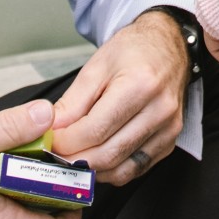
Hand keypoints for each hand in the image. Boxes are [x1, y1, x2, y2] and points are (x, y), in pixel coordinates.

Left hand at [49, 10, 190, 187]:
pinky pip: (135, 170)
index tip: (49, 142)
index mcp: (140, 85)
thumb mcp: (95, 67)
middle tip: (55, 156)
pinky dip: (111, 171)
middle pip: (109, 154)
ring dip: (92, 171)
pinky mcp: (170, 142)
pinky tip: (97, 158)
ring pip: (122, 170)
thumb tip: (50, 132)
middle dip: (75, 161)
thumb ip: (71, 103)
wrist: (167, 46)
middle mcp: (160, 110)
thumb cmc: (132, 52)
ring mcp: (168, 129)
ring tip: (73, 158)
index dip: (66, 142)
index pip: (95, 130)